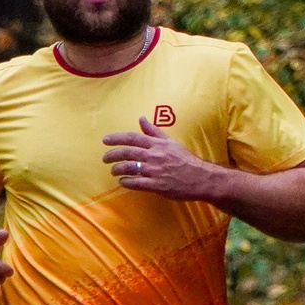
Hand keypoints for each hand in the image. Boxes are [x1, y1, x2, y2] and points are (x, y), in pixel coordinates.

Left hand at [103, 123, 223, 202]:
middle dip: (112, 155)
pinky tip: (122, 182)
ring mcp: (155, 171)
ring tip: (113, 171)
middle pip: (127, 153)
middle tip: (104, 158)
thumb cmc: (186, 160)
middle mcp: (154, 156)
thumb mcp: (171, 142)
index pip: (133, 138)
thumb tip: (141, 119)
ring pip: (129, 168)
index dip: (117, 138)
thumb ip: (154, 132)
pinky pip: (136, 183)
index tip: (105, 140)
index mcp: (157, 144)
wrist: (201, 178)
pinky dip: (126, 182)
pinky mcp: (156, 185)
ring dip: (117, 169)